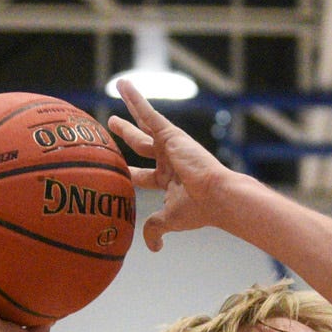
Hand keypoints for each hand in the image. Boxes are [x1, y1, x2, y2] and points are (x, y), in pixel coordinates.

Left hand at [107, 79, 241, 251]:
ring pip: (144, 122)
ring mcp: (170, 145)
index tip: (116, 173)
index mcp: (168, 180)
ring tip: (120, 88)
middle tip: (113, 125)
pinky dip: (135, 99)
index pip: (143, 176)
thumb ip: (154, 229)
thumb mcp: (169, 220)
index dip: (128, 174)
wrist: (217, 197)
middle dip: (127, 135)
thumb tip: (152, 247)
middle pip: (141, 144)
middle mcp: (169, 159)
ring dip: (131, 107)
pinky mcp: (170, 134)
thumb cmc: (198, 210)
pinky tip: (123, 84)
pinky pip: (148, 113)